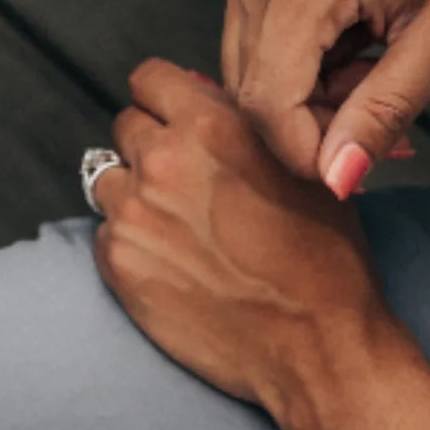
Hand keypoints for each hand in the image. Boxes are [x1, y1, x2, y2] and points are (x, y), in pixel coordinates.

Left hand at [91, 60, 396, 429]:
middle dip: (151, 146)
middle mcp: (163, 160)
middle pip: (126, 125)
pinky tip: (172, 264)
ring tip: (178, 227)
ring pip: (107, 177)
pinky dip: (130, 242)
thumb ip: (239, 124)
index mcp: (210, 126)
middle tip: (184, 183)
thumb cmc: (324, 260)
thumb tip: (198, 96)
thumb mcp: (298, 167)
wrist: (320, 351)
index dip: (164, 100)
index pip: (148, 78)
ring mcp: (133, 212)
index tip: (173, 120)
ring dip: (133, 193)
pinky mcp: (117, 260)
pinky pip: (105, 230)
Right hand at [223, 0, 429, 193]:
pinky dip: (292, 60)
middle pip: (247, 87)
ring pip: (244, 64)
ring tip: (367, 74)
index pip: (267, 101)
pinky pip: (250, 33)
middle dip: (305, 124)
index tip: (356, 166)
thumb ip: (384, 110)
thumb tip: (338, 177)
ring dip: (299, 93)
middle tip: (376, 119)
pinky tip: (346, 46)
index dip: (305, 151)